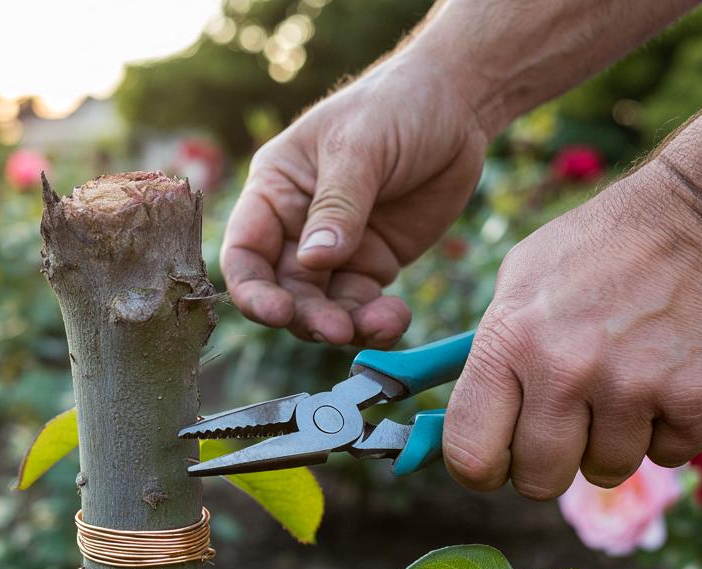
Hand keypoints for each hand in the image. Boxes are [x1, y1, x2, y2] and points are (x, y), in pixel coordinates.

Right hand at [221, 49, 488, 346]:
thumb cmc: (395, 106)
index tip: (277, 312)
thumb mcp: (360, 147)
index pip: (244, 252)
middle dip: (306, 316)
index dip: (252, 290)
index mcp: (273, 191)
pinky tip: (396, 318)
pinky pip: (364, 304)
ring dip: (344, 324)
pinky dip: (377, 320)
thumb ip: (337, 206)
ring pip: (323, 306)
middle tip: (338, 330)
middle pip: (283, 290)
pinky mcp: (373, 263)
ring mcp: (335, 249)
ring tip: (379, 325)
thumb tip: (313, 261)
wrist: (457, 104)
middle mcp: (295, 226)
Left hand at [442, 162, 701, 497]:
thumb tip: (468, 423)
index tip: (498, 462)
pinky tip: (667, 379)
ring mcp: (631, 387)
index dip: (482, 470)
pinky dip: (668, 430)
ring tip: (625, 384)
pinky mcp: (695, 399)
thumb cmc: (601, 249)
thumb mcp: (521, 280)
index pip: (469, 452)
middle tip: (568, 428)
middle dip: (549, 464)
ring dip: (614, 442)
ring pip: (605, 471)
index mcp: (509, 340)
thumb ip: (493, 352)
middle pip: (538, 480)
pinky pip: (667, 456)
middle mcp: (564, 370)